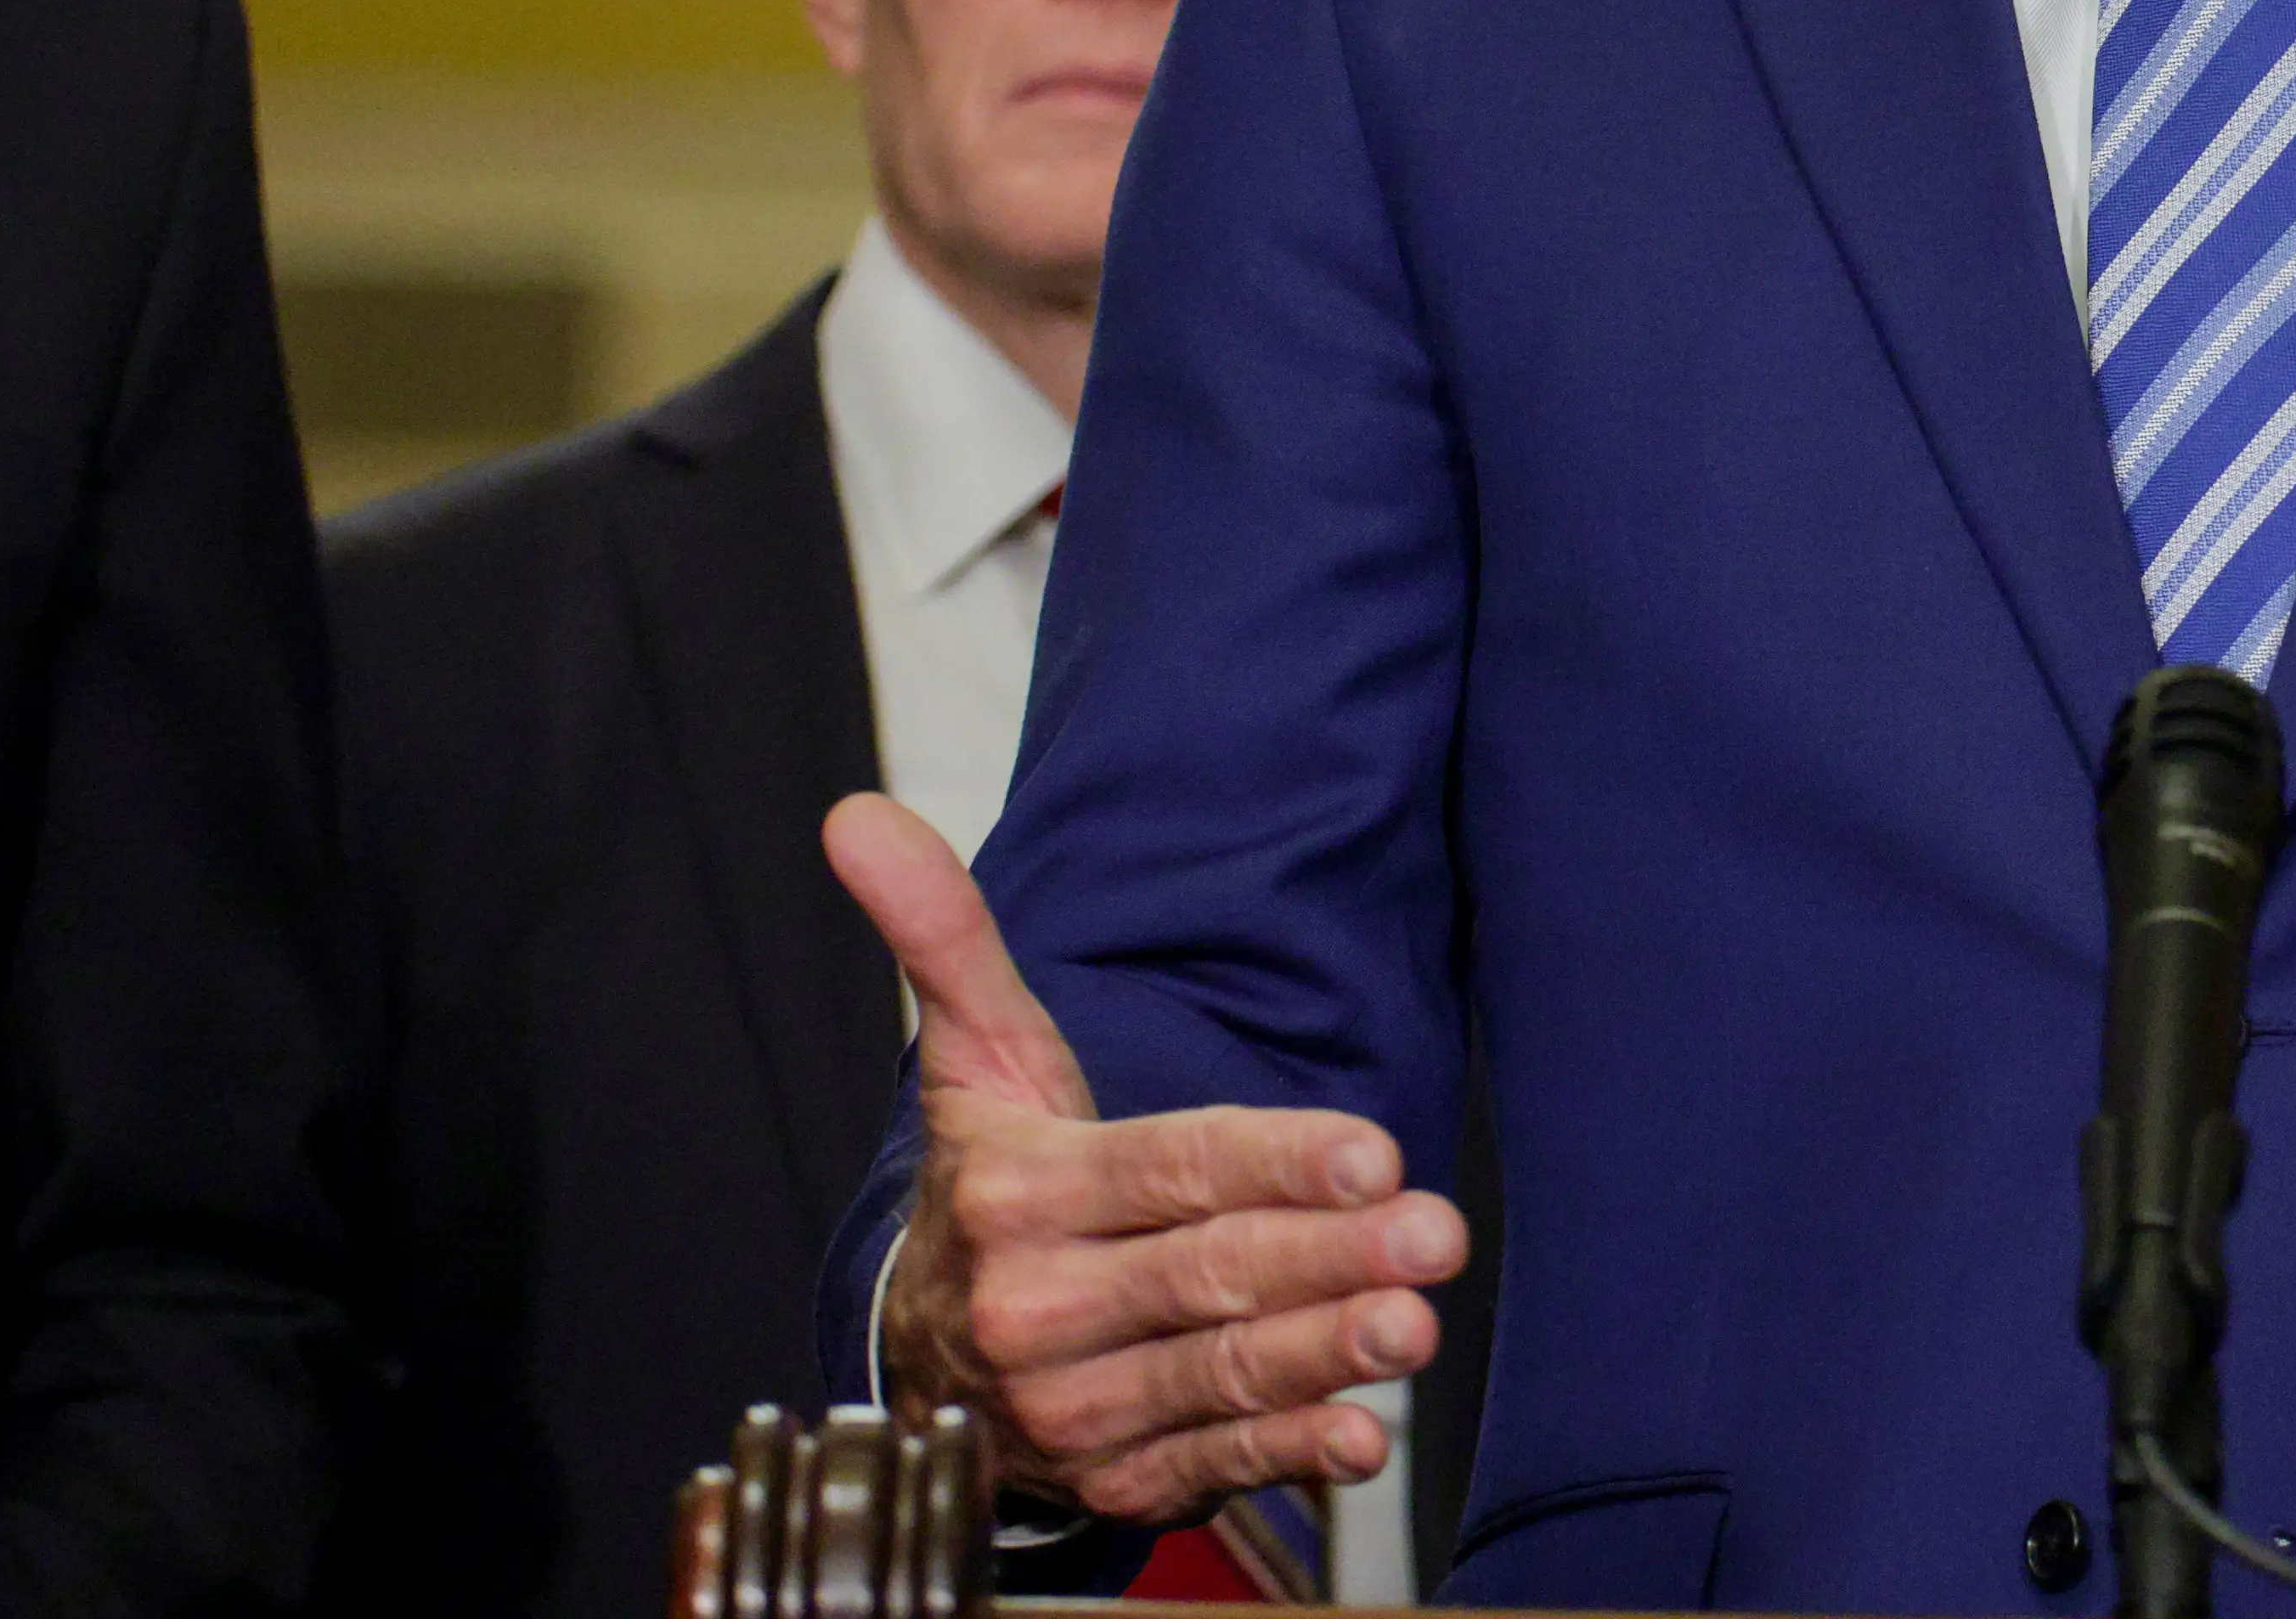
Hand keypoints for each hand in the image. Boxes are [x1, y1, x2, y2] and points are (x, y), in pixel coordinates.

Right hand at [823, 793, 1464, 1525]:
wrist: (927, 1349)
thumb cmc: (991, 1179)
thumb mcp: (976, 1059)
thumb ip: (944, 938)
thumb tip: (860, 818)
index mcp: (1016, 1193)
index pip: (1170, 1167)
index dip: (1272, 1161)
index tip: (1373, 1153)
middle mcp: (1038, 1307)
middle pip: (1209, 1272)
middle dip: (1329, 1254)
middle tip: (1435, 1233)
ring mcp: (1073, 1406)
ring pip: (1218, 1371)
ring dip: (1323, 1353)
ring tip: (1412, 1323)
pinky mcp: (1114, 1477)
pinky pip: (1210, 1461)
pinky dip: (1286, 1452)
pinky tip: (1356, 1435)